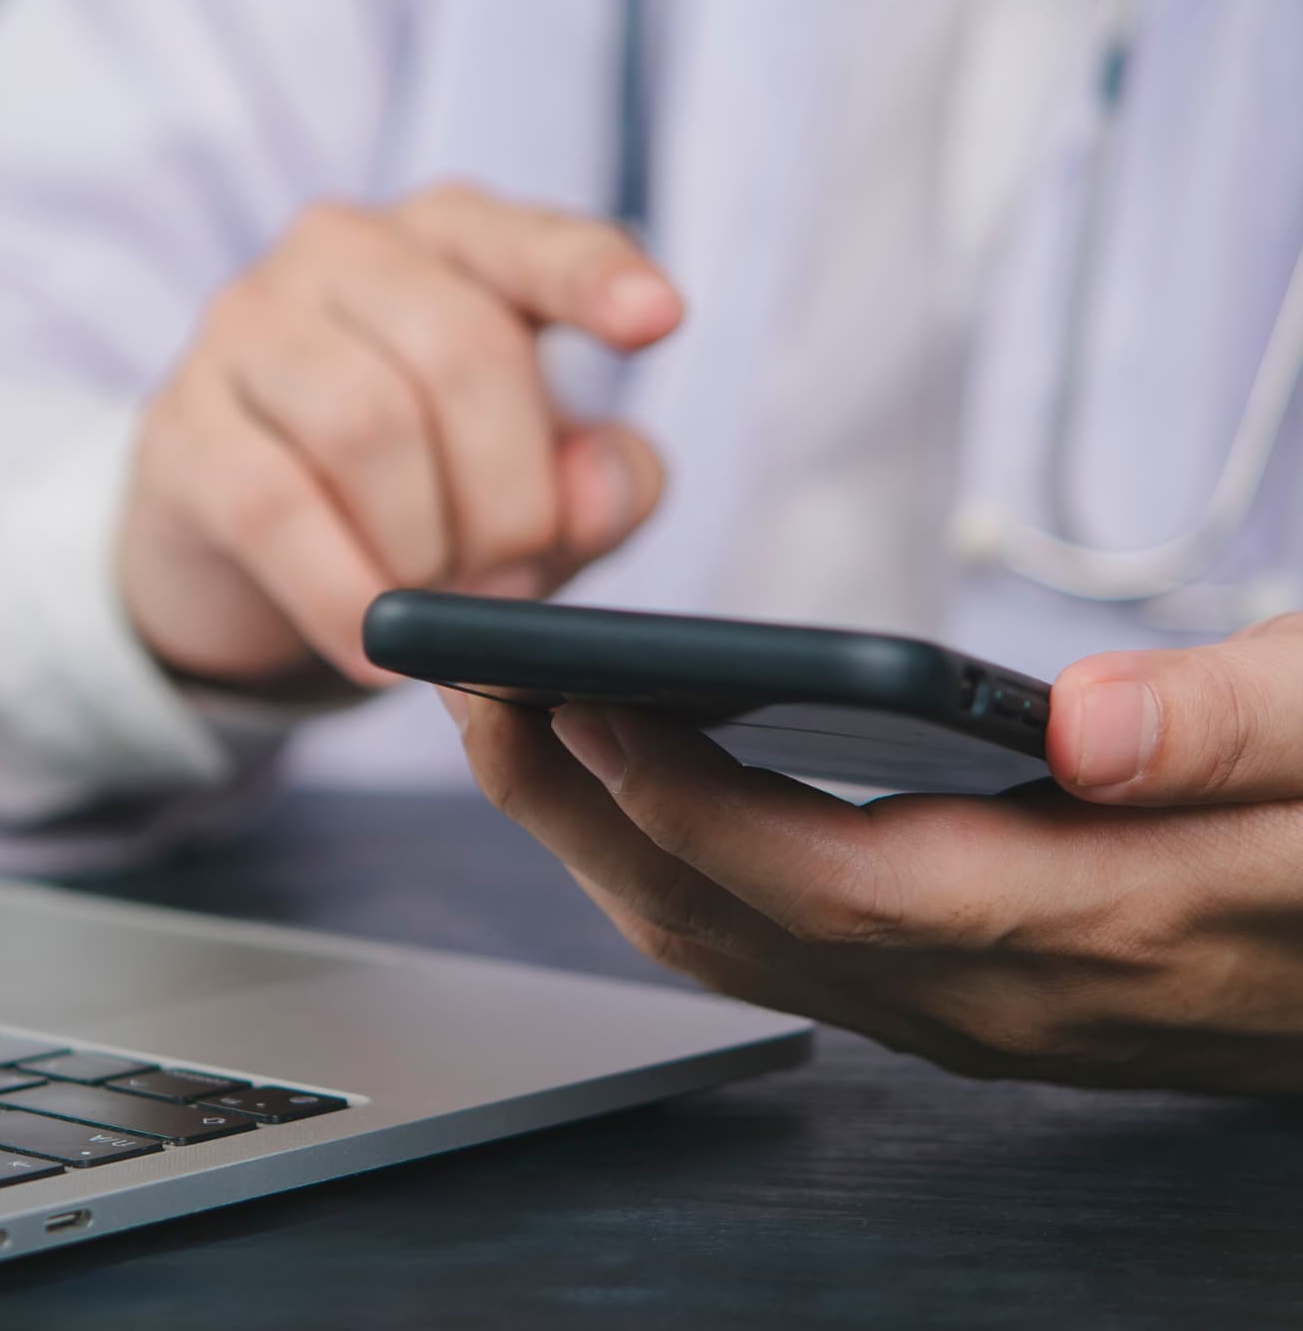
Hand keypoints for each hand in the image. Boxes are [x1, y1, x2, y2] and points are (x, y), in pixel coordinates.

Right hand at [117, 183, 680, 689]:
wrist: (236, 544)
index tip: (660, 320)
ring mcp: (245, 327)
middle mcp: (341, 250)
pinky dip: (343, 593)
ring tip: (436, 609)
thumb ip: (595, 484)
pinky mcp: (180, 425)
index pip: (529, 238)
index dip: (593, 277)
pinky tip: (374, 647)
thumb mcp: (530, 486)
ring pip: (366, 421)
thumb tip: (598, 493)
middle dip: (511, 495)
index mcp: (448, 237)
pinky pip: (274, 505)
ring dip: (425, 548)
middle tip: (515, 582)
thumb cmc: (415, 489)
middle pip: (459, 350)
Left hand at [447, 613, 1302, 1091]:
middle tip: (462, 684)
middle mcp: (1008, 990)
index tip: (576, 702)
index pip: (839, 887)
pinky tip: (621, 772)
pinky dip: (667, 852)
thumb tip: (1085, 721)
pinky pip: (769, 936)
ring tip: (504, 710)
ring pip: (734, 941)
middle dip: (578, 812)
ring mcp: (974, 1004)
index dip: (692, 804)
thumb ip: (1235, 731)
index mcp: (1097, 922)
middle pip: (739, 924)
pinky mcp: (959, 980)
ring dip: (598, 833)